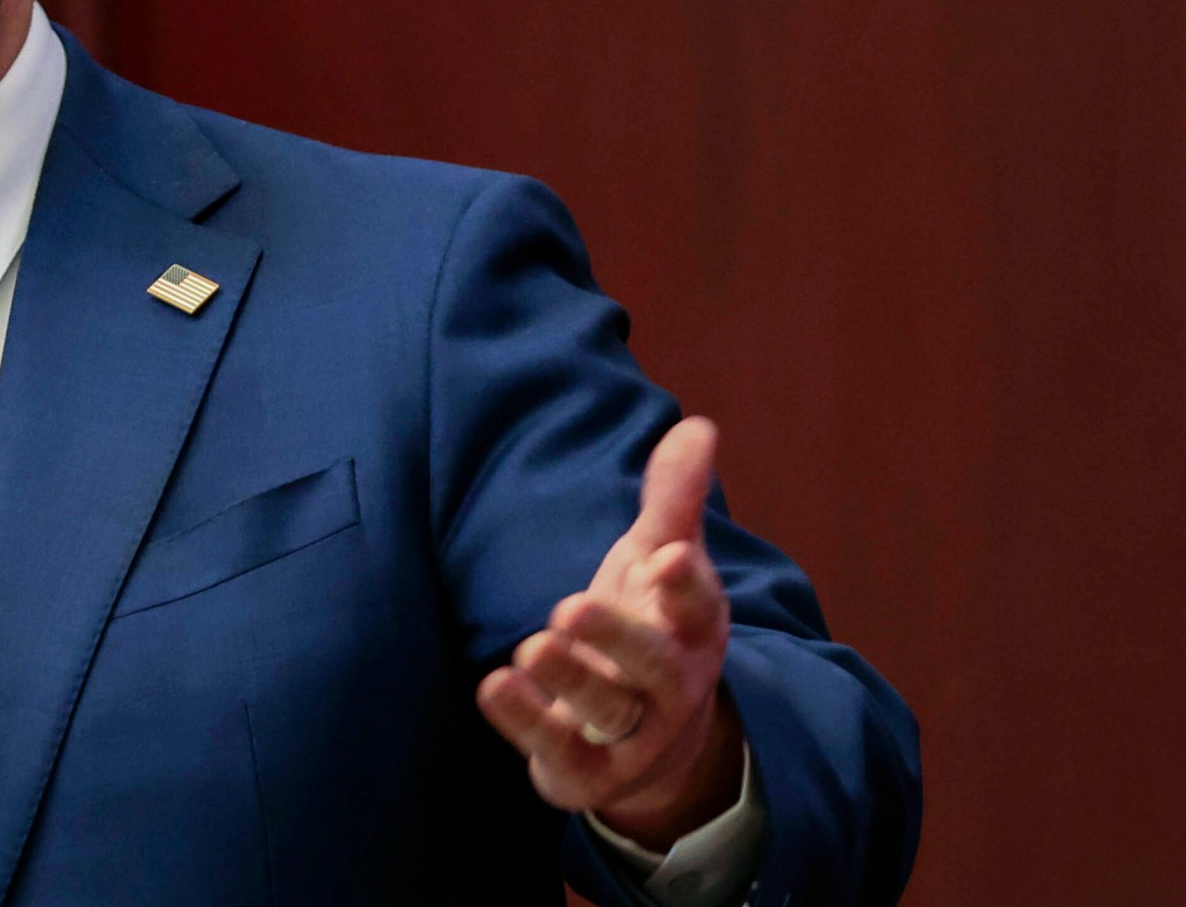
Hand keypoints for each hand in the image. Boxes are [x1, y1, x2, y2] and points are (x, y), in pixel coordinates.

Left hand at [476, 417, 744, 848]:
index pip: (699, 609)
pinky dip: (526, 721)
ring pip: (606, 711)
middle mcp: (670, 684)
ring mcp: (632, 733)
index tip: (670, 554)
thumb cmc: (651, 627)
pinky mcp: (585, 767)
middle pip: (654, 666)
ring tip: (532, 646)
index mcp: (693, 629)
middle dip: (617, 639)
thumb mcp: (660, 561)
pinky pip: (558, 749)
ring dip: (571, 680)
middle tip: (570, 607)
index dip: (687, 585)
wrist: (654, 741)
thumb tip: (697, 425)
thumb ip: (673, 500)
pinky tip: (494, 686)